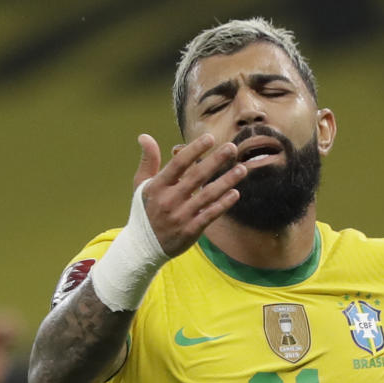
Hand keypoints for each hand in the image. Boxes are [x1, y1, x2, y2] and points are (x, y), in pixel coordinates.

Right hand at [132, 133, 247, 257]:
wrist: (143, 246)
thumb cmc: (145, 210)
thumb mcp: (141, 185)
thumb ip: (148, 160)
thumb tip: (145, 136)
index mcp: (157, 186)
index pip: (178, 164)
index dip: (194, 150)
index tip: (210, 138)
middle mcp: (169, 200)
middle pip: (196, 177)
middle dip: (216, 161)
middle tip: (232, 147)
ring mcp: (180, 216)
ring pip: (207, 195)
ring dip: (226, 181)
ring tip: (242, 169)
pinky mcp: (191, 230)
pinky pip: (210, 214)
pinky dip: (223, 204)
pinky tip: (235, 193)